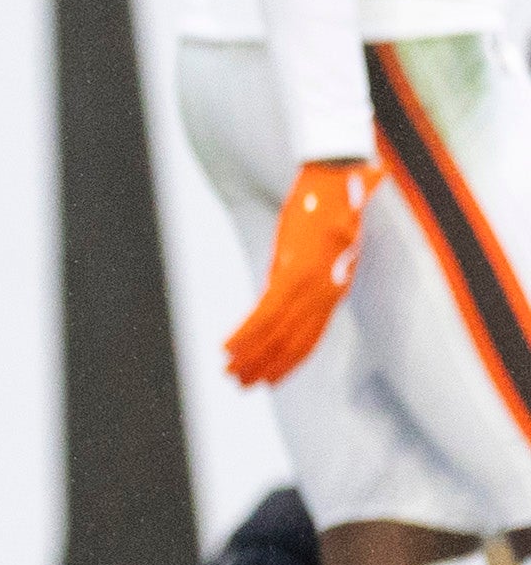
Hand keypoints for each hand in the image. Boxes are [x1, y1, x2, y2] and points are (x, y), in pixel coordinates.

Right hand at [225, 159, 376, 385]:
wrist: (340, 178)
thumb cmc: (335, 200)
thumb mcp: (323, 238)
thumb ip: (306, 262)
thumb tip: (279, 284)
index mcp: (333, 289)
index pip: (310, 338)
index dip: (288, 362)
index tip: (269, 379)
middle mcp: (325, 294)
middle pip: (293, 343)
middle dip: (266, 367)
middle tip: (242, 386)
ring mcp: (311, 286)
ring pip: (276, 335)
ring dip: (250, 357)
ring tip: (228, 374)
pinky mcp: (293, 274)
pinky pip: (265, 314)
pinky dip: (244, 334)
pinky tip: (225, 348)